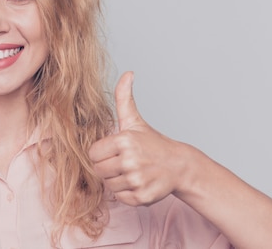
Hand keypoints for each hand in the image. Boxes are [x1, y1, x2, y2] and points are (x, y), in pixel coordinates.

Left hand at [89, 72, 185, 205]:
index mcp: (124, 140)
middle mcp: (130, 160)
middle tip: (123, 163)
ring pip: (109, 186)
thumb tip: (127, 73)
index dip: (101, 154)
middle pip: (98, 171)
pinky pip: (121, 198)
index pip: (92, 154)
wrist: (179, 166)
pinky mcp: (142, 197)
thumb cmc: (152, 142)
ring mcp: (137, 179)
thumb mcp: (134, 120)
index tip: (113, 152)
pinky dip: (127, 194)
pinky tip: (138, 183)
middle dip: (108, 168)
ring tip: (132, 172)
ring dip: (117, 181)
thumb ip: (124, 97)